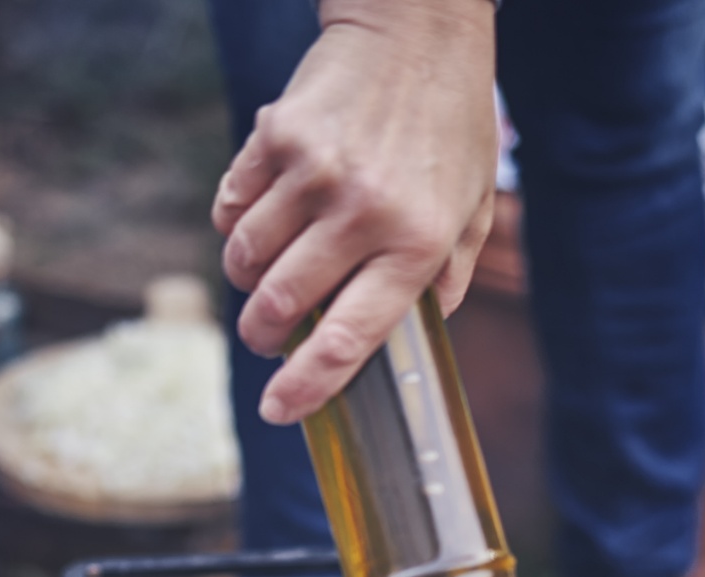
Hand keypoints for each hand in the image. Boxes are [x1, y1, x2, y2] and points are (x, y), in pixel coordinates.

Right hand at [212, 0, 497, 424]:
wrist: (417, 26)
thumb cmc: (451, 124)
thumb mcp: (473, 206)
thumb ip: (448, 279)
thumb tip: (413, 340)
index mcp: (416, 243)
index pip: (346, 338)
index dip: (306, 386)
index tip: (280, 410)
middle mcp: (362, 212)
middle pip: (279, 306)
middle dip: (263, 336)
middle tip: (267, 338)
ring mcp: (313, 173)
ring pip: (244, 261)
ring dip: (246, 283)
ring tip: (265, 277)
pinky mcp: (276, 138)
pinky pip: (231, 208)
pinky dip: (235, 228)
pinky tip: (257, 223)